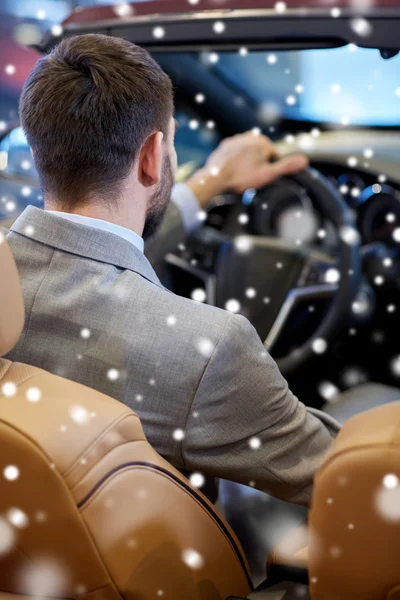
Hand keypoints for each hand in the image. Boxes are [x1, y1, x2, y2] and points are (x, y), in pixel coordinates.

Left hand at [185, 131, 307, 207]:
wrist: (214, 179)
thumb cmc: (241, 178)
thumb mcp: (268, 174)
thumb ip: (287, 166)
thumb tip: (305, 160)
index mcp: (262, 142)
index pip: (274, 156)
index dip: (269, 169)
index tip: (260, 177)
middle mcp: (249, 136)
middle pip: (261, 154)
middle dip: (258, 165)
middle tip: (249, 178)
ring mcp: (235, 140)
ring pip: (248, 154)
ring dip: (246, 164)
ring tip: (240, 176)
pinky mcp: (224, 146)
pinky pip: (235, 155)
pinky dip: (234, 162)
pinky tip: (232, 172)